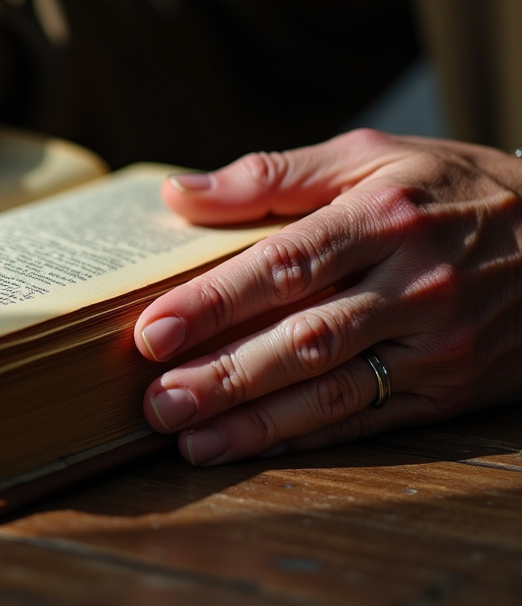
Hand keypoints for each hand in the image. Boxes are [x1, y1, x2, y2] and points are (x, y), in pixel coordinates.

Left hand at [134, 128, 521, 464]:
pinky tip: (254, 449)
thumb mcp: (374, 155)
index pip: (286, 264)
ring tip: (189, 440)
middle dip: (223, 377)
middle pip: (304, 338)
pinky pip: (371, 421)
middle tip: (157, 404)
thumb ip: (273, 175)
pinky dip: (309, 439)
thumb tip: (181, 193)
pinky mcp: (454, 390)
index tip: (152, 331)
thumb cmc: (451, 189)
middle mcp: (416, 284)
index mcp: (386, 217)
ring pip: (335, 391)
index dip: (215, 301)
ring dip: (256, 422)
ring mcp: (440, 344)